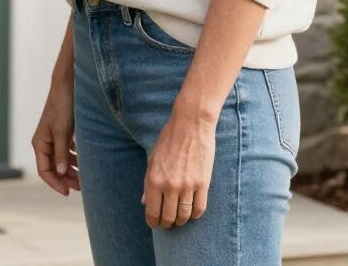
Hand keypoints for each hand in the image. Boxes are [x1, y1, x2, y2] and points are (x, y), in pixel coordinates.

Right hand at [31, 73, 79, 195]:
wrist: (67, 86)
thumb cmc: (62, 106)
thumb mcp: (62, 131)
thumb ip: (61, 153)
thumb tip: (60, 173)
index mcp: (40, 143)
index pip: (44, 171)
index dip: (55, 183)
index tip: (68, 192)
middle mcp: (45, 142)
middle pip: (54, 168)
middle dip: (66, 179)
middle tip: (82, 187)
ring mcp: (54, 138)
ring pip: (62, 161)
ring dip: (73, 170)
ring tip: (86, 178)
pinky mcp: (63, 133)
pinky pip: (68, 152)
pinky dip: (76, 159)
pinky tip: (86, 162)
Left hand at [142, 109, 214, 227]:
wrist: (190, 124)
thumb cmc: (168, 139)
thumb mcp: (152, 158)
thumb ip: (148, 181)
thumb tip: (144, 202)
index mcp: (153, 178)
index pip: (152, 211)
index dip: (152, 222)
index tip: (154, 224)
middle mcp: (169, 185)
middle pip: (168, 217)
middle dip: (166, 223)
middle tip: (167, 222)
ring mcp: (187, 186)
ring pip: (184, 216)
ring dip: (181, 221)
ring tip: (178, 218)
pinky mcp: (203, 183)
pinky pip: (199, 209)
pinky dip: (195, 215)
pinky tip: (192, 212)